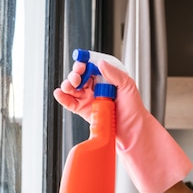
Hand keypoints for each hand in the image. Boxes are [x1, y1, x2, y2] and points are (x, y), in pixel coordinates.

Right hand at [54, 59, 192, 192]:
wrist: (131, 130)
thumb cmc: (133, 108)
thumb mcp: (128, 86)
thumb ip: (115, 73)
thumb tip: (101, 63)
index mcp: (106, 77)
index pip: (92, 66)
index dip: (85, 63)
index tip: (82, 63)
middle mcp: (96, 86)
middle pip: (79, 75)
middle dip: (75, 74)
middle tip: (77, 76)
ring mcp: (88, 98)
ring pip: (72, 87)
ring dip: (67, 84)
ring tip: (70, 86)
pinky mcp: (83, 110)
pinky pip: (70, 102)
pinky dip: (62, 97)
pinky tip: (60, 93)